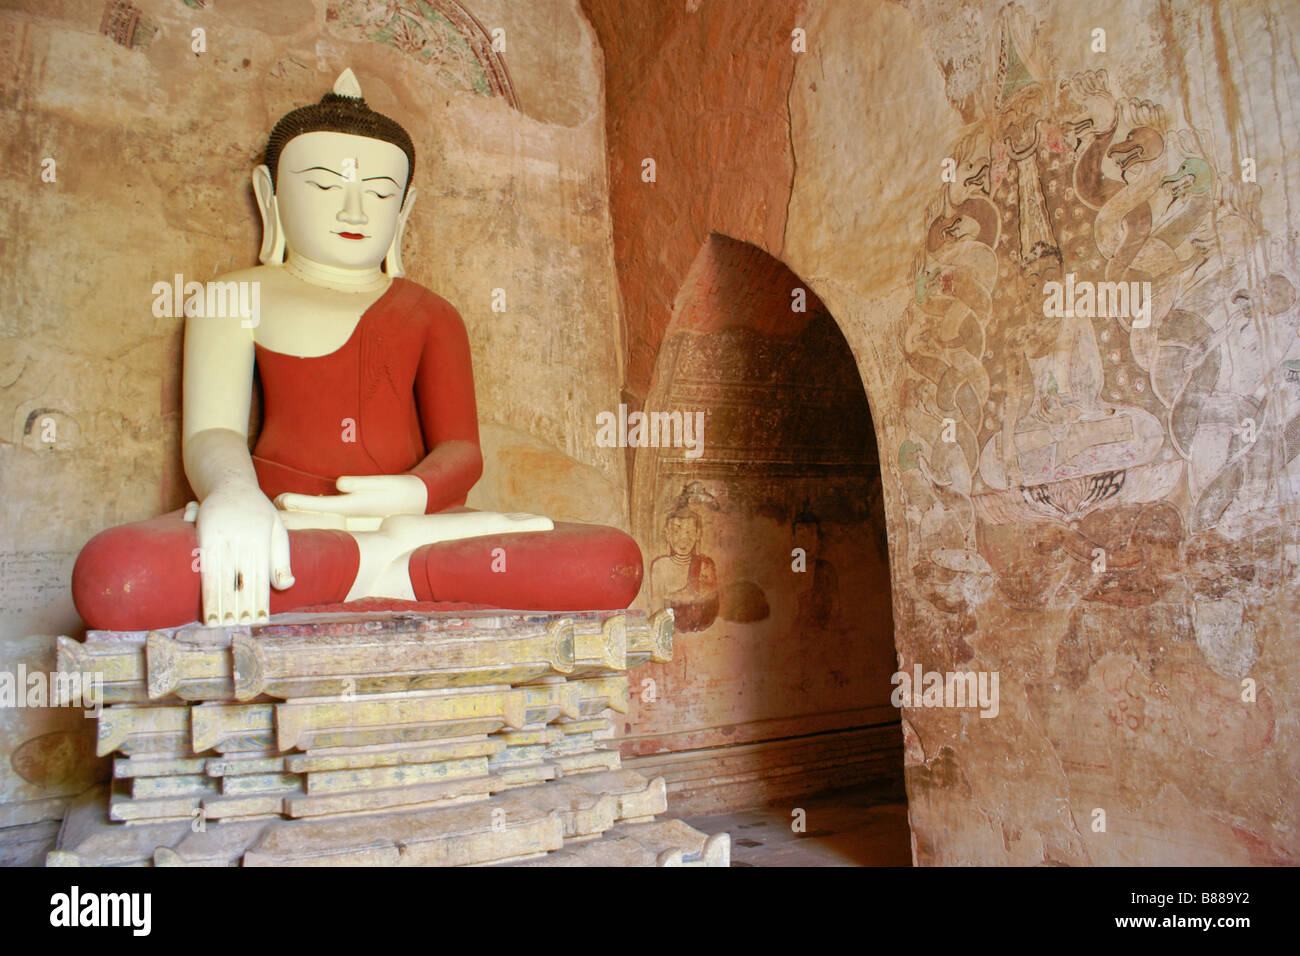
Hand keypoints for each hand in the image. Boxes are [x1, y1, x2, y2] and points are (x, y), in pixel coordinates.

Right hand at [194, 483, 293, 624]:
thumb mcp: (277, 530)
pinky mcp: (204, 533)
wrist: (230, 483)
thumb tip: (286, 585)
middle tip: (237, 627)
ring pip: (219, 573)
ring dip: (218, 599)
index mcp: (262, 537)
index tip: (258, 619)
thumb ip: (282, 559)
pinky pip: (204, 563)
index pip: (261, 575)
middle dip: (238, 604)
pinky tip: (205, 600)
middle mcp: (242, 536)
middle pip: (239, 577)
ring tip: (217, 622)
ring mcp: (221, 534)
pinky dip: (204, 583)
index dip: (258, 599)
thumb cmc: (259, 512)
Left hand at [276, 474, 426, 518]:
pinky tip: (306, 506)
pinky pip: (331, 515)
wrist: (423, 503)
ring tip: (280, 506)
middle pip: (317, 515)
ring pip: (322, 517)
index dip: (300, 504)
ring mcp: (353, 518)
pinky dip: (316, 511)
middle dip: (295, 511)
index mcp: (356, 507)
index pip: (321, 506)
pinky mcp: (356, 516)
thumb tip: (339, 484)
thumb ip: (362, 484)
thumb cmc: (405, 491)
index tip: (282, 500)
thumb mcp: (387, 483)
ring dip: (302, 512)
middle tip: (272, 504)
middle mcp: (351, 515)